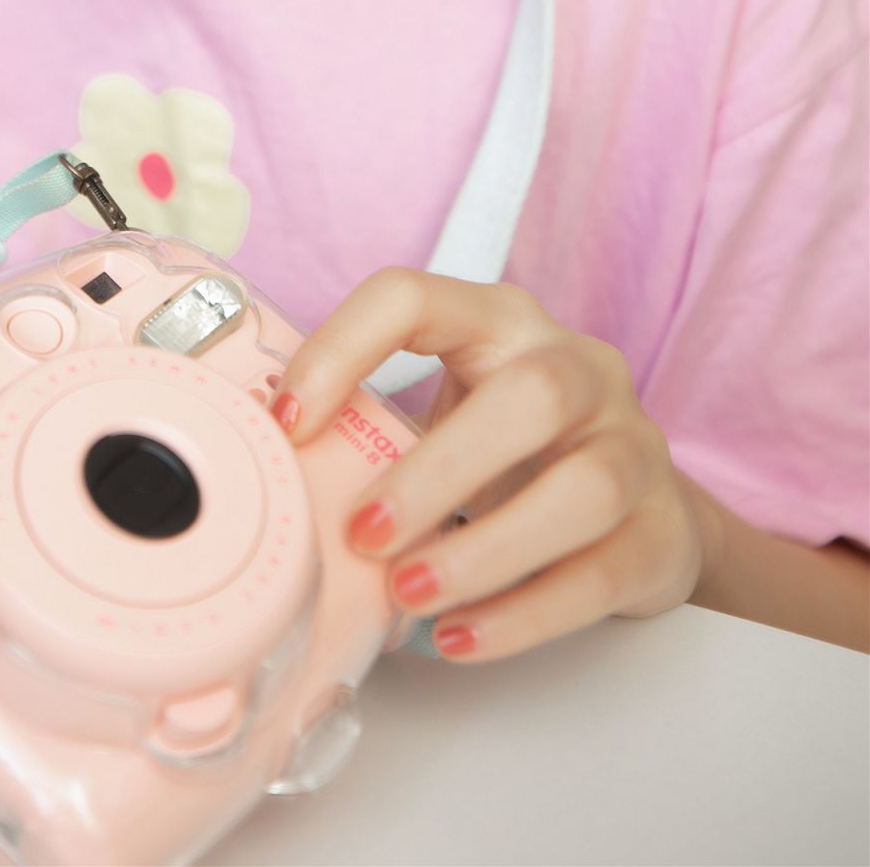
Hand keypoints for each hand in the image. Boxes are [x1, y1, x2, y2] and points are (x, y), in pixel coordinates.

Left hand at [271, 269, 708, 662]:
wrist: (641, 507)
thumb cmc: (515, 453)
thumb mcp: (450, 414)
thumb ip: (379, 432)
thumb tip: (274, 481)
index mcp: (503, 321)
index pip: (414, 297)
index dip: (344, 347)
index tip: (286, 423)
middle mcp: (580, 368)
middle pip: (530, 395)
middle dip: (437, 468)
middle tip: (362, 534)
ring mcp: (633, 447)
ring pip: (582, 490)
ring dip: (485, 550)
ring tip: (408, 599)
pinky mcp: (662, 533)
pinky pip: (601, 575)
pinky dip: (524, 615)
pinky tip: (459, 640)